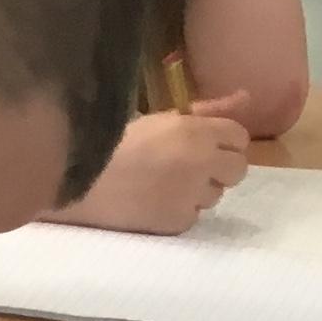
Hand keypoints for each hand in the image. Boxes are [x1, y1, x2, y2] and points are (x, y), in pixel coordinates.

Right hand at [74, 101, 250, 232]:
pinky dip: (177, 212)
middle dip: (218, 169)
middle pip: (237, 170)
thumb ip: (207, 110)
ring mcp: (191, 195)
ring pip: (214, 196)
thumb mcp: (162, 119)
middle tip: (188, 170)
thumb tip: (246, 98)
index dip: (222, 143)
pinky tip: (153, 204)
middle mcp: (202, 163)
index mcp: (198, 131)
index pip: (239, 138)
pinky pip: (192, 217)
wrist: (75, 179)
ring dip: (197, 192)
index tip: (201, 147)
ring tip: (163, 187)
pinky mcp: (176, 222)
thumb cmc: (113, 142)